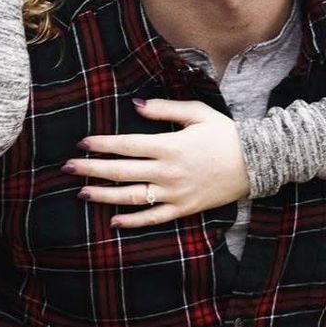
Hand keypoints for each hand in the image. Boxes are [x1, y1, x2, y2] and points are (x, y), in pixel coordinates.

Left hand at [65, 98, 252, 228]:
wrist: (257, 162)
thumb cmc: (226, 134)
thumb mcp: (197, 113)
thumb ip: (164, 109)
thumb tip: (135, 104)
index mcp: (169, 145)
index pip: (126, 145)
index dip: (102, 145)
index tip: (82, 143)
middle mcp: (168, 171)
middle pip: (122, 171)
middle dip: (92, 169)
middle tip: (68, 168)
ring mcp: (175, 193)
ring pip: (132, 197)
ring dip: (105, 195)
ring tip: (82, 193)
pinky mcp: (185, 209)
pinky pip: (154, 218)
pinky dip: (133, 222)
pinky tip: (113, 221)